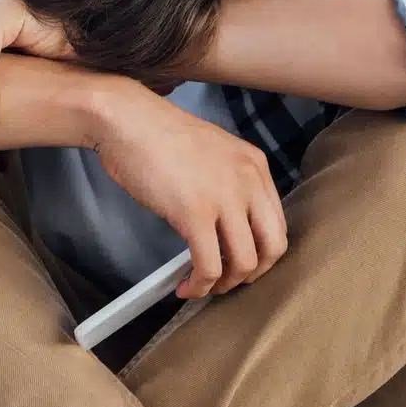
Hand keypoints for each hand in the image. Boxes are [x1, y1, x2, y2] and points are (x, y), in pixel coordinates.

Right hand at [91, 88, 287, 297]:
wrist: (128, 120)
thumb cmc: (157, 135)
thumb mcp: (212, 152)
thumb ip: (228, 182)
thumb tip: (225, 223)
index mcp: (255, 166)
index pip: (277, 223)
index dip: (261, 253)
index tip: (238, 263)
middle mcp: (248, 181)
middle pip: (274, 246)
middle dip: (252, 273)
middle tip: (228, 281)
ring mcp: (224, 197)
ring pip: (244, 262)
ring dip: (224, 284)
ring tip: (203, 286)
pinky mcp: (194, 213)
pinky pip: (208, 264)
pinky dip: (200, 284)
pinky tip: (186, 286)